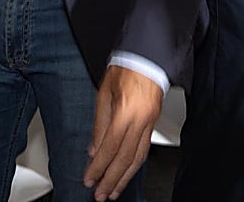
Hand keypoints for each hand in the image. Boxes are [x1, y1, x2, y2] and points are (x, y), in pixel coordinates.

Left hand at [85, 66, 162, 200]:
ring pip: (139, 157)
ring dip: (125, 177)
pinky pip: (145, 148)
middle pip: (126, 158)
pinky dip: (135, 164)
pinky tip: (127, 171)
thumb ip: (99, 124)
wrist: (148, 55)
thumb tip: (94, 149)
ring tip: (114, 190)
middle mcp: (141, 120)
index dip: (98, 167)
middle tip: (101, 194)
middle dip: (112, 180)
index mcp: (126, 112)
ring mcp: (150, 121)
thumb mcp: (104, 93)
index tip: (89, 179)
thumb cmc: (127, 67)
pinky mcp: (154, 121)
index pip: (109, 148)